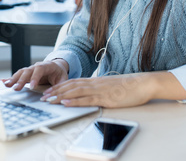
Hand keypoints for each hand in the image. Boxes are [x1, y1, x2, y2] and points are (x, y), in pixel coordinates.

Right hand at [2, 60, 68, 90]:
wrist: (57, 66)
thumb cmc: (60, 73)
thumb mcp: (63, 79)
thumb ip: (59, 87)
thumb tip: (53, 97)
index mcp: (47, 66)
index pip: (39, 70)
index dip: (35, 78)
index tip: (32, 86)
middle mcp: (36, 66)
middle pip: (27, 71)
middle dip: (21, 80)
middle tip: (16, 88)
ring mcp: (30, 69)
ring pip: (21, 73)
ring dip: (14, 79)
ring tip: (7, 85)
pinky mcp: (26, 74)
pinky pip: (18, 75)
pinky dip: (10, 78)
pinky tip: (3, 81)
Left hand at [40, 74, 156, 107]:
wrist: (142, 84)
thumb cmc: (128, 86)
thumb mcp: (110, 87)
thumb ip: (99, 89)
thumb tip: (90, 94)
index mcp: (95, 81)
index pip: (73, 82)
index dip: (59, 86)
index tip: (49, 91)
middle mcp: (94, 84)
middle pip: (71, 86)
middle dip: (55, 91)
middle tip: (43, 96)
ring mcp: (99, 90)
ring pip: (76, 92)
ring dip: (61, 96)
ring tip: (50, 100)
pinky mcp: (106, 98)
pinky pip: (88, 99)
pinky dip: (75, 101)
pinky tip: (67, 103)